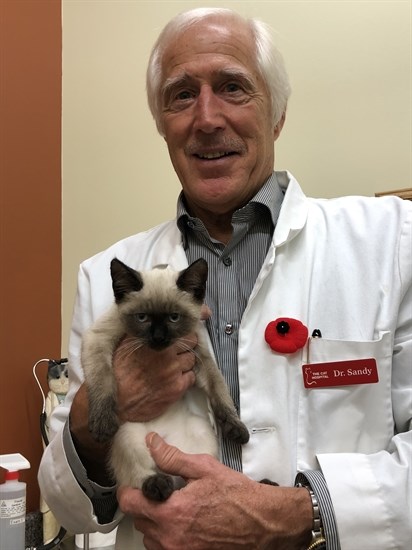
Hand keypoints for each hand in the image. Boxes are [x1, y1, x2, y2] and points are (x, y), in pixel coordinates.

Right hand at [114, 334, 196, 422]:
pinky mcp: (177, 387)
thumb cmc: (119, 372)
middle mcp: (167, 354)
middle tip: (178, 350)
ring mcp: (174, 371)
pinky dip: (186, 377)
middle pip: (191, 343)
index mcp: (155, 341)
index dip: (181, 334)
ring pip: (191, 360)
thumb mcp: (125, 344)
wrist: (119, 399)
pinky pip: (191, 377)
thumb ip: (142, 332)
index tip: (179, 336)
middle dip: (186, 346)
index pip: (182, 331)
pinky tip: (175, 378)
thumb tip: (152, 324)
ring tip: (174, 365)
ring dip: (185, 361)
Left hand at [117, 433, 312, 549]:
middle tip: (160, 491)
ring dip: (155, 522)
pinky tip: (183, 523)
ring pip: (150, 537)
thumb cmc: (238, 496)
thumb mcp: (204, 468)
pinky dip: (167, 536)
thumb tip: (152, 444)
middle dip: (144, 504)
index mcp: (172, 512)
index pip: (130, 504)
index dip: (128, 490)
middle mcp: (171, 537)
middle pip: (139, 521)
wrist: (262, 522)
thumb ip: (172, 457)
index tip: (133, 484)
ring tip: (174, 508)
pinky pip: (165, 548)